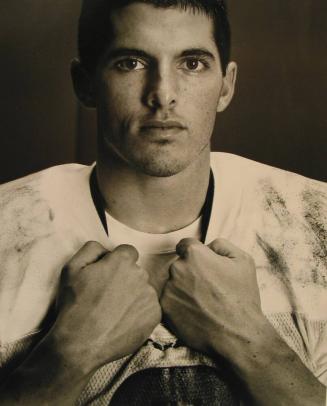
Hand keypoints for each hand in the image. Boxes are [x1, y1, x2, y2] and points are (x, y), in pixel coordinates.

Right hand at [52, 241, 160, 373]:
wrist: (81, 344)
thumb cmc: (74, 305)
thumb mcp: (71, 268)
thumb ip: (92, 249)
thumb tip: (106, 249)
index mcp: (122, 261)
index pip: (127, 252)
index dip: (117, 262)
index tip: (107, 276)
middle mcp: (140, 275)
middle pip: (135, 271)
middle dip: (124, 279)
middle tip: (107, 296)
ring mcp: (149, 296)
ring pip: (143, 289)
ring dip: (132, 296)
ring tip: (113, 312)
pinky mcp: (155, 315)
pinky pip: (149, 307)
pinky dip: (139, 312)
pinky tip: (123, 321)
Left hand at [161, 238, 264, 358]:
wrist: (237, 334)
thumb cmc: (242, 297)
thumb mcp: (243, 261)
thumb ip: (221, 245)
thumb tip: (208, 245)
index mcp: (195, 254)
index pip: (185, 245)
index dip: (195, 254)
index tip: (202, 265)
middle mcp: (178, 268)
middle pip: (180, 265)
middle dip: (190, 272)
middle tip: (208, 287)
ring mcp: (169, 289)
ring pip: (173, 283)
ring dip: (184, 288)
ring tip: (203, 302)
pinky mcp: (165, 308)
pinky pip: (170, 300)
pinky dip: (179, 304)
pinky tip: (195, 312)